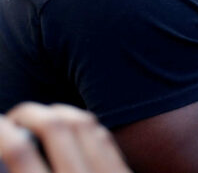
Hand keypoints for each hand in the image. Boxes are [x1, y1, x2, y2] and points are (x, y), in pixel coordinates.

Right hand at [0, 103, 130, 172]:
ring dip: (59, 113)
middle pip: (55, 127)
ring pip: (84, 123)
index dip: (2, 130)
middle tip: (15, 116)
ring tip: (43, 117)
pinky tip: (75, 129)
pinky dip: (85, 126)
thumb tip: (14, 151)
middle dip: (29, 112)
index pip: (20, 151)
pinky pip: (105, 138)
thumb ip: (29, 172)